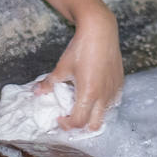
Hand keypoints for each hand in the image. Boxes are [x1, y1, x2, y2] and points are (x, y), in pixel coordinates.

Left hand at [38, 8, 122, 131]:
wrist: (100, 31)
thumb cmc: (81, 49)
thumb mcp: (62, 67)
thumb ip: (49, 83)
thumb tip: (36, 91)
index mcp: (88, 94)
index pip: (78, 122)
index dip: (67, 124)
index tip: (60, 117)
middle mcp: (104, 96)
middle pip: (94, 125)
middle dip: (81, 126)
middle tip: (71, 116)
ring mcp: (114, 90)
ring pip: (105, 114)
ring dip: (92, 115)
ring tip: (82, 104)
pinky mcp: (120, 83)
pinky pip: (113, 101)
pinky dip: (102, 104)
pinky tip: (94, 93)